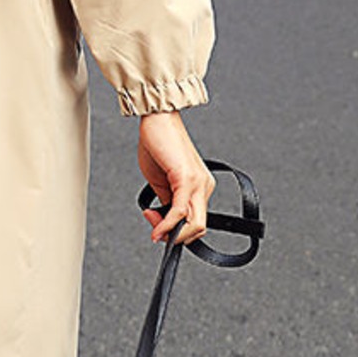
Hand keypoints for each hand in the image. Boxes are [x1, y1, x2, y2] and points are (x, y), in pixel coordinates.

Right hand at [137, 111, 214, 245]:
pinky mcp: (187, 178)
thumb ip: (165, 201)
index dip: (175, 232)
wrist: (157, 119)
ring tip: (153, 225)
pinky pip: (180, 211)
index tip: (155, 227)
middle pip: (199, 228)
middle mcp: (204, 186)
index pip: (195, 221)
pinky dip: (167, 224)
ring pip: (195, 225)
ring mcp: (198, 183)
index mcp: (200, 186)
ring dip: (171, 233)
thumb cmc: (158, 144)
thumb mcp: (160, 181)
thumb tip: (163, 221)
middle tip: (155, 231)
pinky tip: (155, 226)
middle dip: (175, 237)